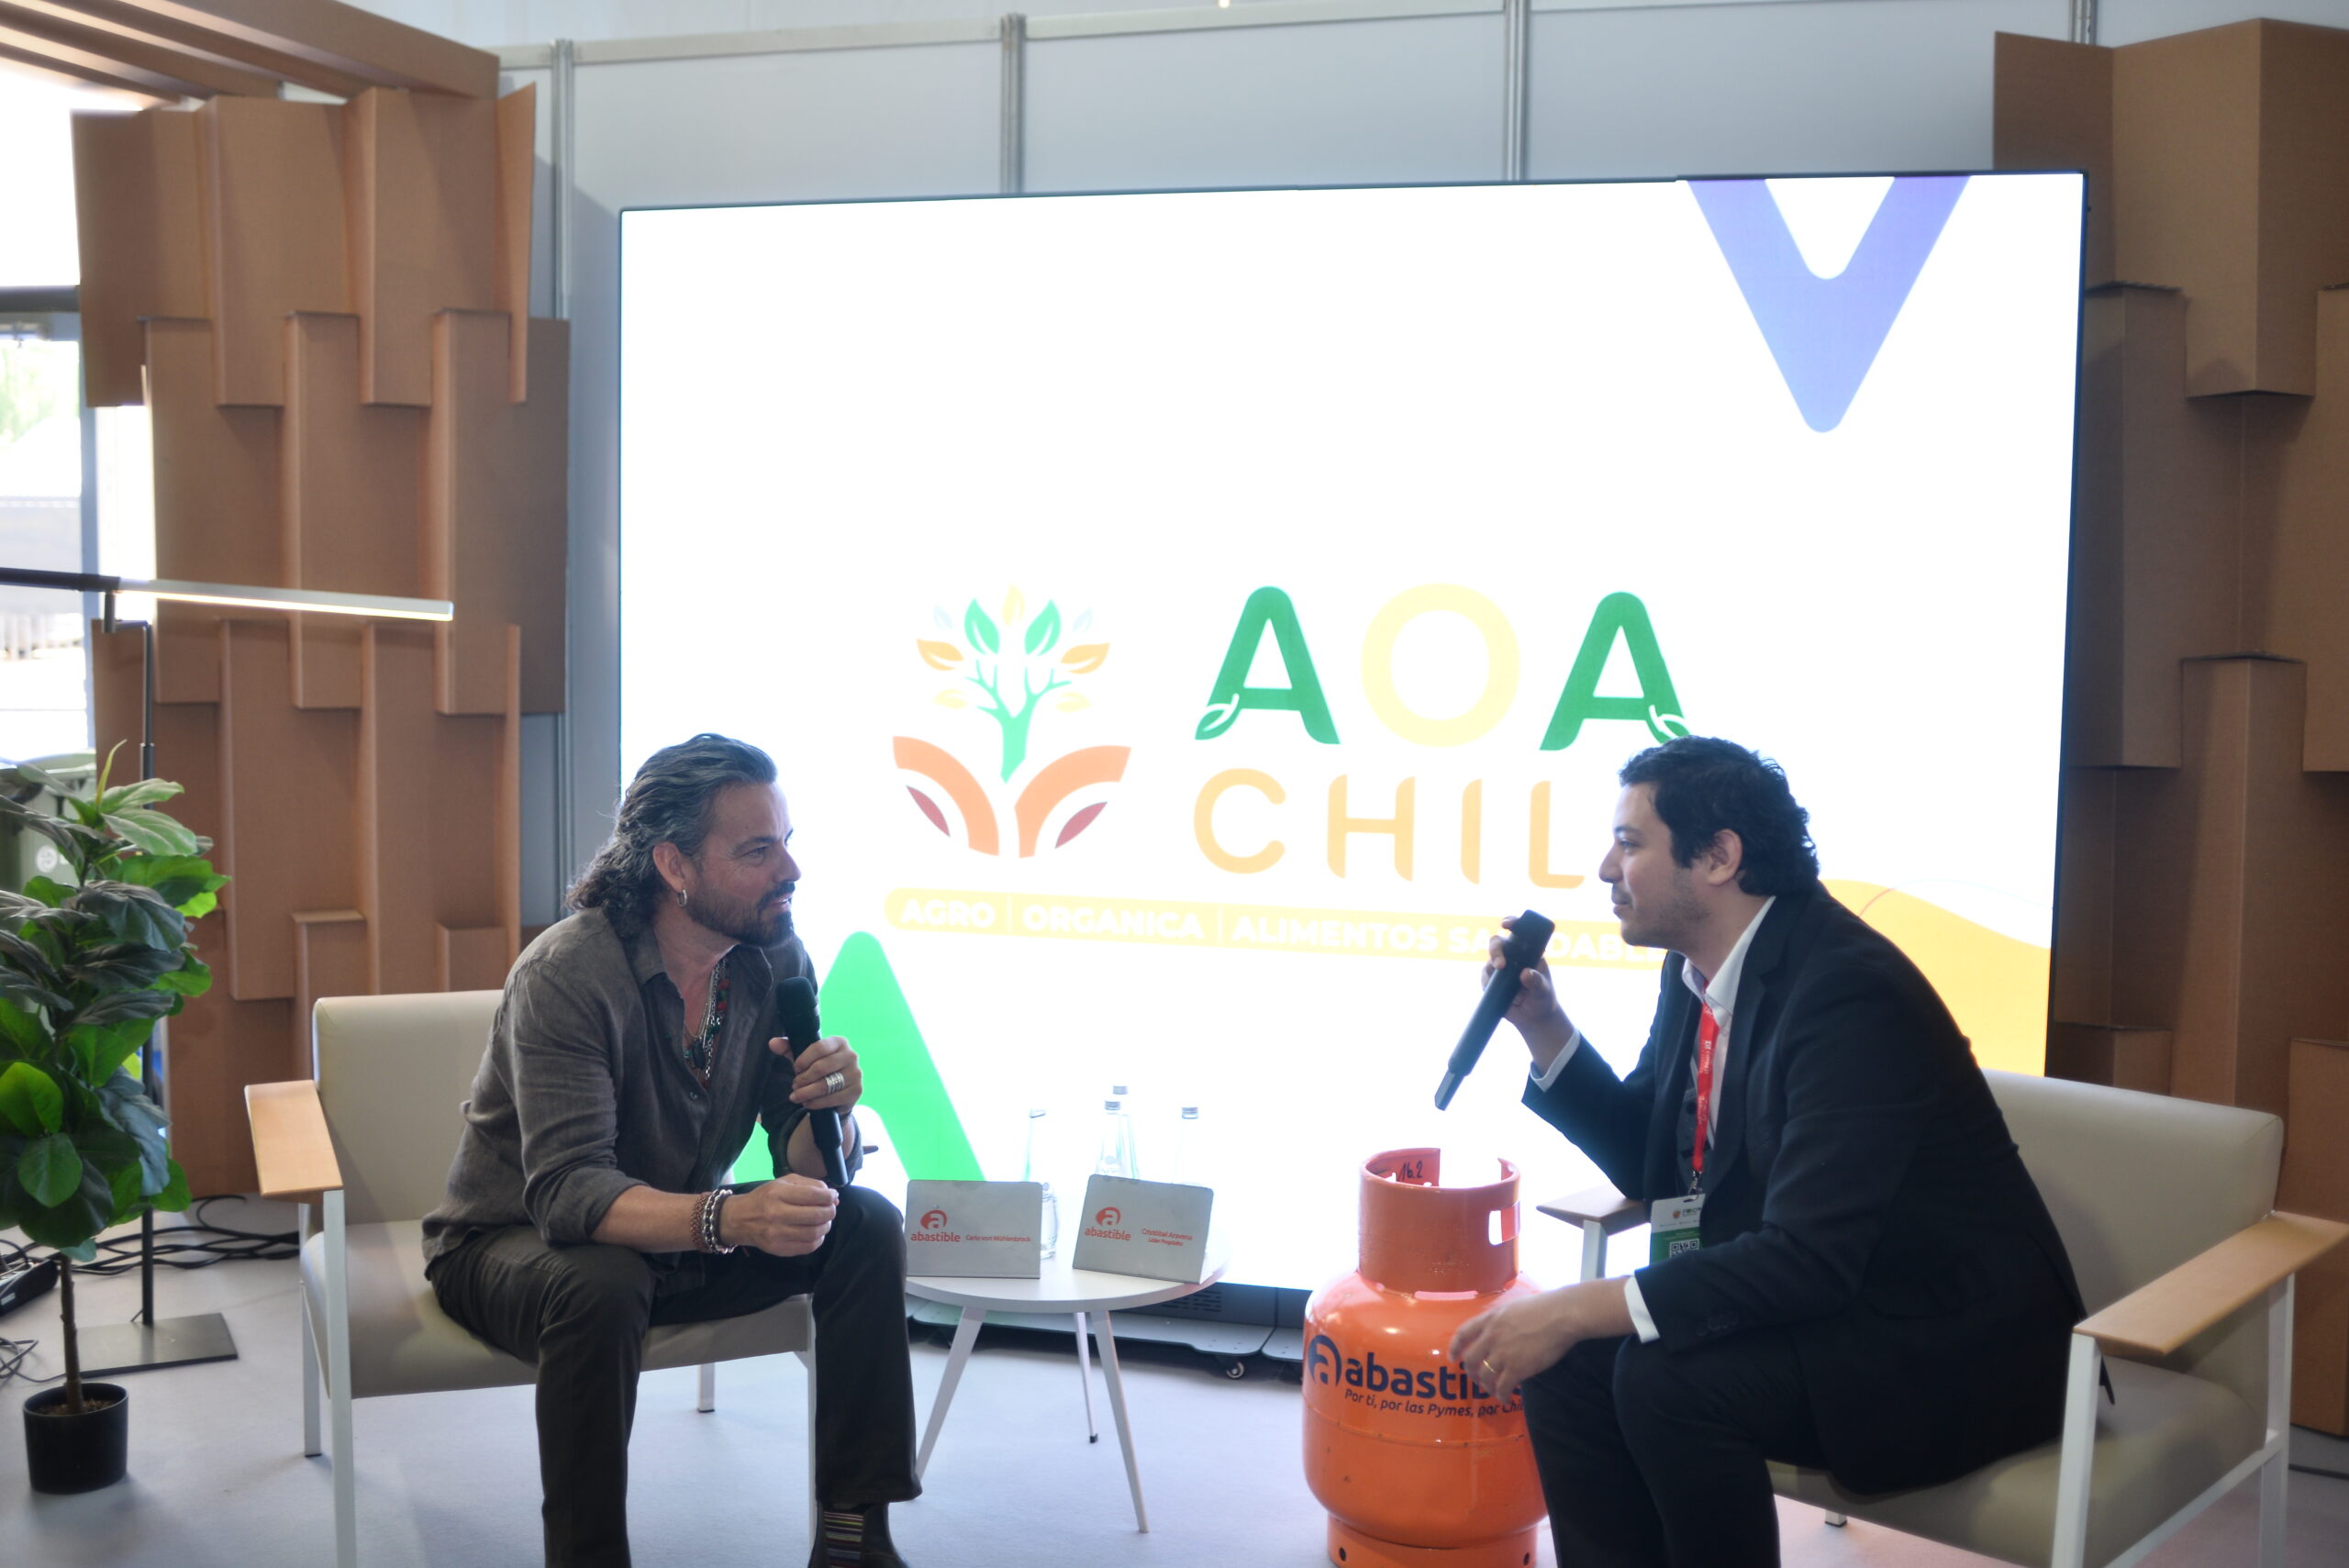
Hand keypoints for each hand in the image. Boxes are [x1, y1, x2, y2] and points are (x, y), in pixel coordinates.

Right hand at [721, 1173, 837, 1255]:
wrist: (740, 1219)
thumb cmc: (766, 1197)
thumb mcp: (784, 1183)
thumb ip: (810, 1185)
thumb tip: (834, 1197)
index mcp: (779, 1193)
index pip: (814, 1195)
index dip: (829, 1196)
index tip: (832, 1197)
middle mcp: (777, 1214)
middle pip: (817, 1215)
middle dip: (830, 1211)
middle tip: (830, 1209)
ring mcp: (777, 1234)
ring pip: (815, 1233)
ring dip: (826, 1226)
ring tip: (824, 1221)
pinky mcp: (778, 1249)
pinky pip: (808, 1247)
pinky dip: (818, 1240)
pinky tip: (815, 1232)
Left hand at [773, 1033, 860, 1110]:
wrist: (840, 1089)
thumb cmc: (820, 1068)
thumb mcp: (805, 1057)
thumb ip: (789, 1048)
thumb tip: (772, 1043)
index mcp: (839, 1042)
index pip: (819, 1047)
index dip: (803, 1059)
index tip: (796, 1068)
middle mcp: (851, 1056)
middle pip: (821, 1067)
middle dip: (803, 1079)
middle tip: (794, 1085)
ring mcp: (855, 1074)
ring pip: (825, 1085)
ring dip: (806, 1093)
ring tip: (796, 1096)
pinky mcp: (856, 1091)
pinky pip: (832, 1098)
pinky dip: (816, 1103)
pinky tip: (808, 1103)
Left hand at [1449, 1280, 1631, 1393]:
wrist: (1561, 1315)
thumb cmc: (1543, 1307)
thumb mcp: (1513, 1307)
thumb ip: (1500, 1319)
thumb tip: (1497, 1329)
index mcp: (1490, 1319)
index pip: (1463, 1334)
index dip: (1454, 1347)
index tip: (1452, 1358)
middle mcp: (1491, 1336)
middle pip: (1470, 1360)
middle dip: (1470, 1372)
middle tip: (1476, 1379)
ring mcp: (1503, 1353)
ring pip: (1485, 1376)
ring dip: (1486, 1386)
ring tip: (1492, 1391)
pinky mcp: (1517, 1368)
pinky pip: (1502, 1387)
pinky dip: (1501, 1395)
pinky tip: (1505, 1398)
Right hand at [1486, 917, 1572, 1056]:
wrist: (1534, 1017)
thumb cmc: (1543, 997)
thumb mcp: (1544, 990)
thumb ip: (1537, 981)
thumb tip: (1525, 973)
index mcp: (1528, 951)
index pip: (1518, 931)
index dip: (1511, 922)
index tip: (1506, 924)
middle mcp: (1512, 956)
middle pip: (1496, 943)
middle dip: (1495, 951)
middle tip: (1500, 966)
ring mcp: (1500, 968)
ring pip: (1489, 964)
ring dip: (1497, 977)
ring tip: (1518, 997)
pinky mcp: (1491, 981)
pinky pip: (1485, 980)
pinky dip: (1492, 988)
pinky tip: (1509, 999)